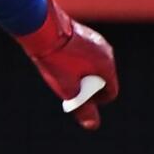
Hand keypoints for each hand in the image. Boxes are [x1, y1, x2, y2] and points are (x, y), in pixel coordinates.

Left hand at [15, 0, 118, 129]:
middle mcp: (106, 51)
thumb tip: (93, 125)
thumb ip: (81, 107)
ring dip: (82, 73)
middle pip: (103, 78)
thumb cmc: (56, 60)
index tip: (78, 100)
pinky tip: (61, 61)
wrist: (43, 29)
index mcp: (107, 66)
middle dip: (88, 87)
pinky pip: (87, 54)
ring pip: (94, 65)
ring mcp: (97, 40)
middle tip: (68, 88)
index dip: (96, 101)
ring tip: (62, 75)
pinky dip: (78, 61)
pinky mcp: (85, 34)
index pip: (111, 92)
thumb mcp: (68, 88)